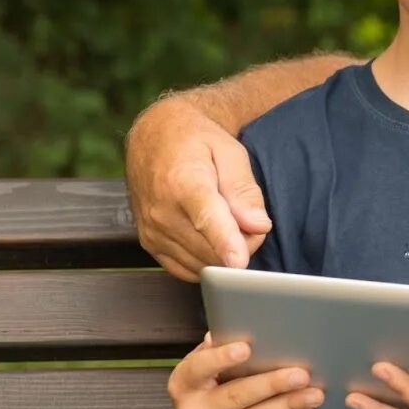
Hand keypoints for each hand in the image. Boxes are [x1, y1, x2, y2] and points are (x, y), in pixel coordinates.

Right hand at [125, 96, 271, 280]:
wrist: (154, 138)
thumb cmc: (194, 142)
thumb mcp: (229, 151)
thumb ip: (243, 189)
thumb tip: (258, 224)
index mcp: (183, 182)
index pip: (206, 218)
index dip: (225, 242)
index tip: (239, 262)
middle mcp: (162, 211)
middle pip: (211, 249)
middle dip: (243, 243)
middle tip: (251, 219)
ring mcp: (153, 231)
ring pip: (202, 264)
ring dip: (225, 254)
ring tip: (230, 222)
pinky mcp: (150, 244)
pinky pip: (186, 269)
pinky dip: (207, 261)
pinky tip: (213, 238)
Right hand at [168, 334, 324, 408]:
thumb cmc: (209, 390)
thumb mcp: (205, 372)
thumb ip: (216, 353)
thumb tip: (230, 331)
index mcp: (182, 385)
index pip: (198, 368)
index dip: (221, 358)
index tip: (246, 348)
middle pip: (236, 396)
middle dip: (272, 384)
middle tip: (301, 374)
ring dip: (289, 405)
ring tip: (315, 394)